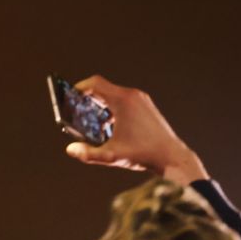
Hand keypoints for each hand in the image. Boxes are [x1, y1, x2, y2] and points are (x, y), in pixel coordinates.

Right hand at [63, 76, 208, 185]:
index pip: (96, 83)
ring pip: (115, 95)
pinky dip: (112, 108)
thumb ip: (88, 154)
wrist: (170, 155)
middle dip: (88, 98)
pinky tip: (109, 127)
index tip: (70, 95)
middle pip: (104, 88)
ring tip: (92, 121)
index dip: (80, 87)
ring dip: (100, 104)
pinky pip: (125, 101)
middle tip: (76, 110)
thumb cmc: (142, 154)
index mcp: (123, 101)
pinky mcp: (146, 107)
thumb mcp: (111, 156)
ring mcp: (141, 100)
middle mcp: (133, 96)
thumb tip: (70, 149)